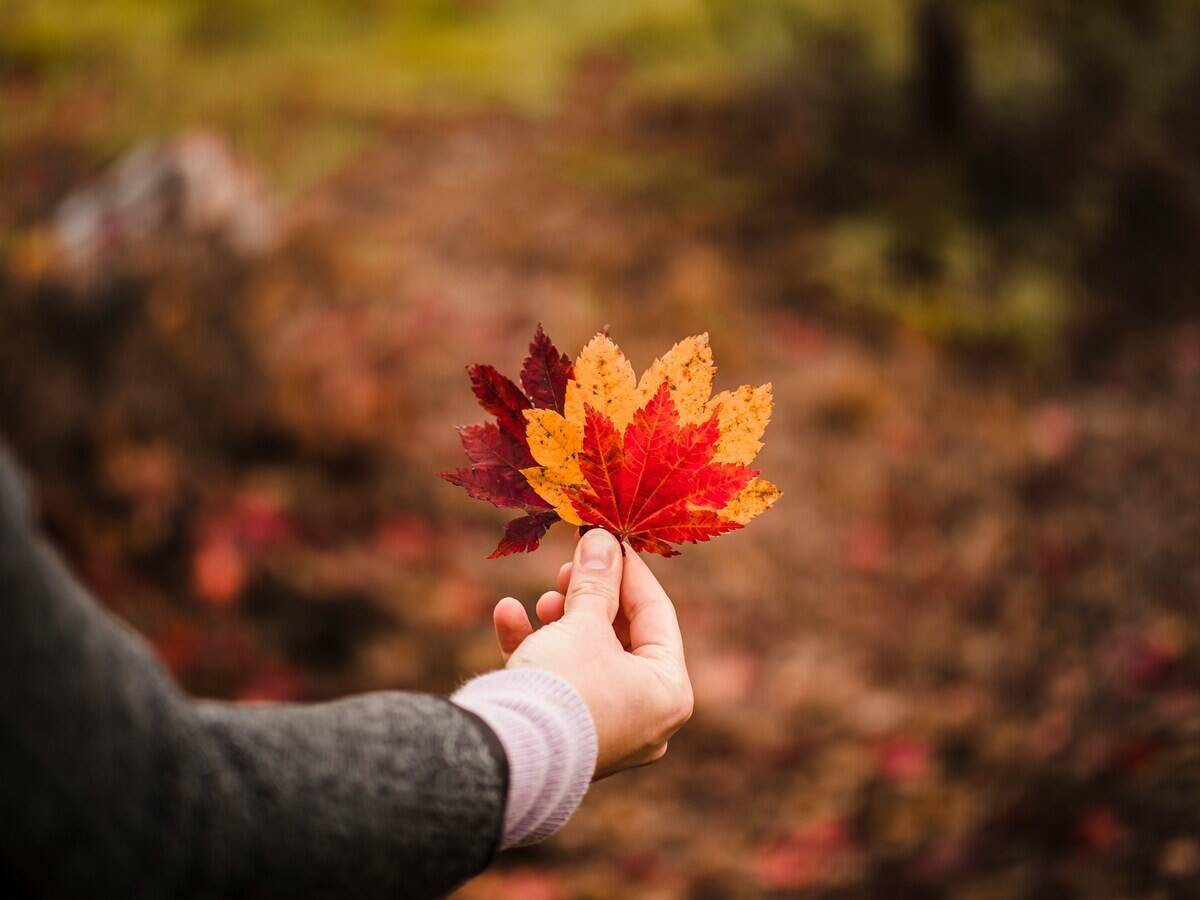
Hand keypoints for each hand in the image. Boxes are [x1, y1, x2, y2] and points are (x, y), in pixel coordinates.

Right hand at [492, 528, 693, 778]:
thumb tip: (602, 539)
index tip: (608, 539)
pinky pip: (559, 684)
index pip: (657, 615)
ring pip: (588, 659)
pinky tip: (507, 614)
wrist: (506, 755)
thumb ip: (596, 580)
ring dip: (562, 620)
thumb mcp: (582, 623)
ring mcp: (606, 731)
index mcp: (669, 692)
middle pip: (622, 638)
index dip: (629, 571)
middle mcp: (646, 718)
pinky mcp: (566, 737)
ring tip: (543, 600)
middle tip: (567, 568)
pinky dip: (537, 648)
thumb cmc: (563, 685)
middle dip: (590, 597)